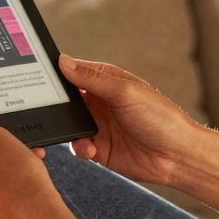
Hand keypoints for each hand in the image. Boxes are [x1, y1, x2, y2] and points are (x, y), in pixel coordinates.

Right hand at [58, 54, 218, 212]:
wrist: (177, 157)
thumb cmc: (160, 118)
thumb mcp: (124, 92)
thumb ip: (92, 78)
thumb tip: (64, 61)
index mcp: (106, 81)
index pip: (74, 71)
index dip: (58, 73)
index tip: (40, 77)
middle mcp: (100, 102)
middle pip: (67, 99)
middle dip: (58, 106)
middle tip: (50, 110)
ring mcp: (99, 125)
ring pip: (69, 124)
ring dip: (68, 129)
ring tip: (80, 134)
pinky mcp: (99, 148)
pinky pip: (78, 146)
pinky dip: (79, 148)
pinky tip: (92, 150)